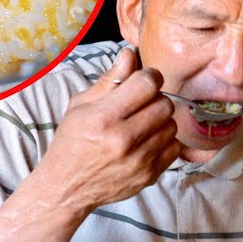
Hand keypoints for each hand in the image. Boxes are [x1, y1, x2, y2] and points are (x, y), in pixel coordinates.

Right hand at [32, 48, 181, 215]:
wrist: (67, 187)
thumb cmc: (72, 142)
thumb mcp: (81, 105)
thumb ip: (109, 80)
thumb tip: (129, 54)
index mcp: (104, 117)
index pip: (147, 84)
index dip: (149, 76)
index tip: (144, 80)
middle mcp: (124, 139)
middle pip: (164, 104)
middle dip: (155, 98)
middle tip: (141, 104)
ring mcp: (139, 160)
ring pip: (172, 125)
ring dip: (160, 120)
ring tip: (142, 124)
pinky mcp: (149, 176)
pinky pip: (175, 147)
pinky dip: (165, 141)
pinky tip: (147, 141)